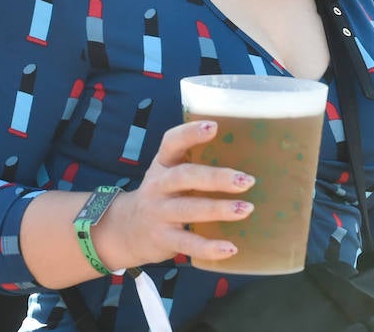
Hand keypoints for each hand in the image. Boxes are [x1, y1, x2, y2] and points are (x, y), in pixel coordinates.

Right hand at [99, 120, 255, 268]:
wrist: (127, 229)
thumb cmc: (162, 196)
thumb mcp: (168, 174)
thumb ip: (194, 166)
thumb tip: (246, 159)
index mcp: (162, 164)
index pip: (172, 142)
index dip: (190, 133)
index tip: (214, 126)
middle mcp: (158, 185)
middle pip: (185, 176)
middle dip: (216, 178)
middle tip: (246, 180)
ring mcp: (159, 212)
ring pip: (188, 209)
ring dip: (219, 209)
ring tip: (247, 209)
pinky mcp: (162, 238)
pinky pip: (187, 242)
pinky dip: (209, 247)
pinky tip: (230, 248)